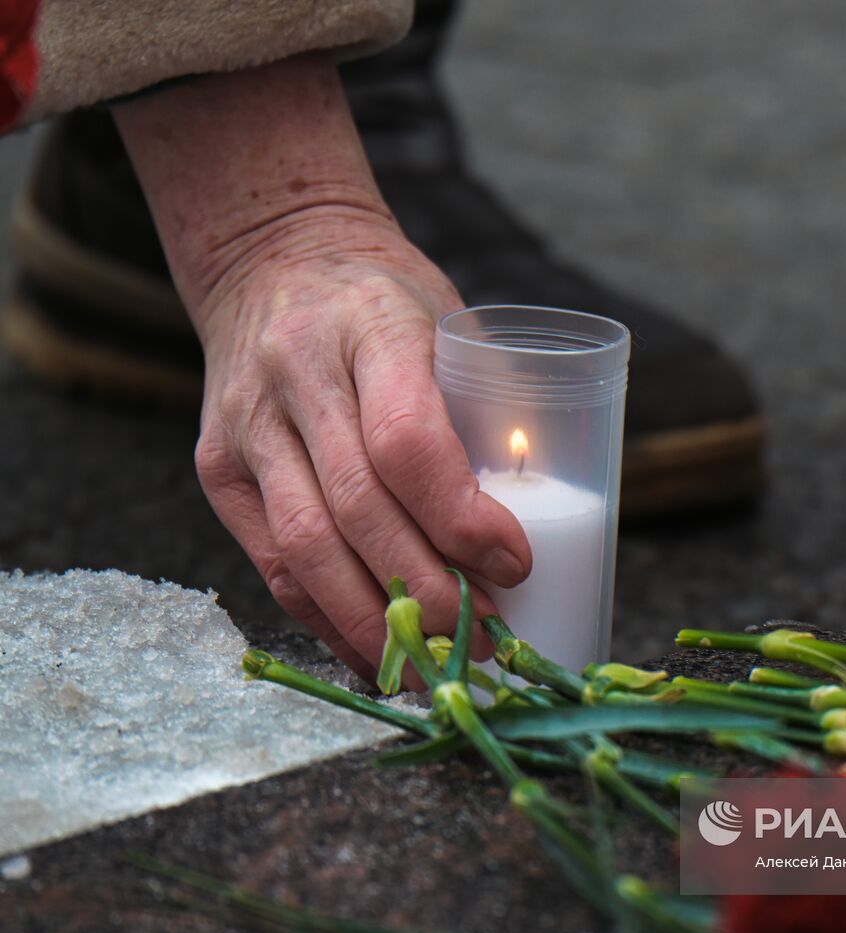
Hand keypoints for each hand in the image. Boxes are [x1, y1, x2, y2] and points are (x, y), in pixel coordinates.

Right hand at [113, 54, 529, 682]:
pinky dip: (327, 621)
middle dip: (430, 591)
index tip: (515, 565)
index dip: (461, 517)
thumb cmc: (388, 303)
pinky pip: (272, 564)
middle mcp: (295, 376)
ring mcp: (246, 426)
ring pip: (306, 550)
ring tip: (437, 667)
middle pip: (359, 509)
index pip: (408, 439)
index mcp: (370, 327)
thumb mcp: (449, 322)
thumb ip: (485, 408)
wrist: (271, 263)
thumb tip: (540, 531)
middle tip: (488, 641)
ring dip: (377, 624)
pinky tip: (375, 654)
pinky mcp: (217, 468)